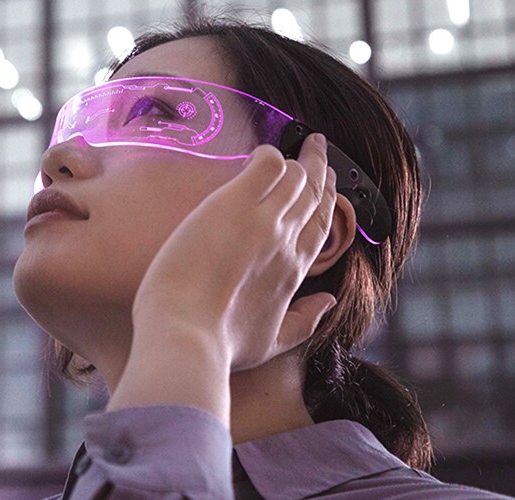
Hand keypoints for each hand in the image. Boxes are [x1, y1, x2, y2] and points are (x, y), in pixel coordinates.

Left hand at [107, 134, 337, 419]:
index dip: (327, 200)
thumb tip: (330, 302)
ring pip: (296, 176)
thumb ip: (304, 322)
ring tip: (298, 145)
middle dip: (320, 170)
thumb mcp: (271, 342)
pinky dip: (268, 155)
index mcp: (294, 272)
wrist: (184, 335)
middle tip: (318, 150)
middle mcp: (286, 242)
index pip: (320, 226)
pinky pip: (266, 164)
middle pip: (313, 195)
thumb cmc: (218, 345)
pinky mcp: (233, 204)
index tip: (327, 183)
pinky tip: (261, 153)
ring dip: (298, 160)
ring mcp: (263, 220)